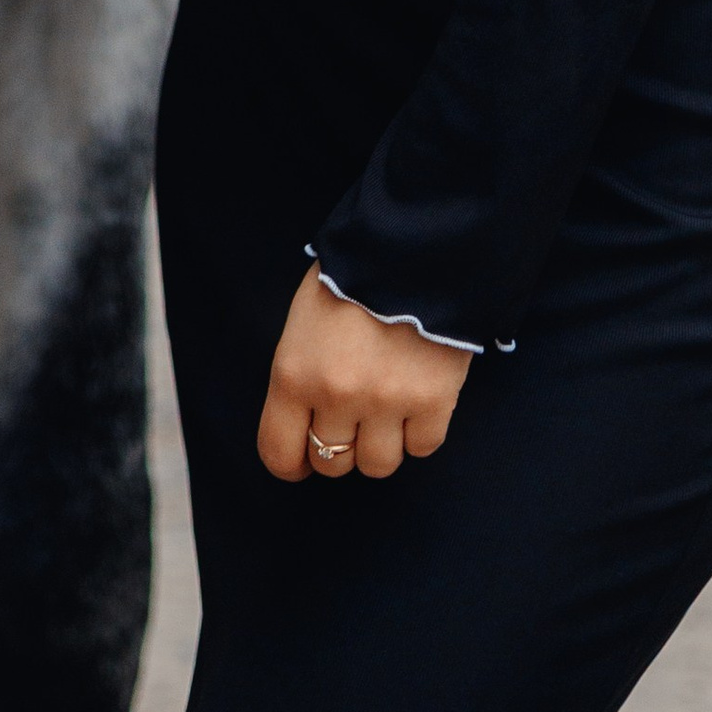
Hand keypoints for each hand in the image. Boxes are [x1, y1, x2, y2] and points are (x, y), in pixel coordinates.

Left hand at [257, 262, 469, 484]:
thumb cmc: (349, 278)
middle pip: (332, 464)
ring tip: (386, 407)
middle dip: (340, 445)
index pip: (279, 454)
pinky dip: (419, 431)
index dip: (292, 462)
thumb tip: (305, 424)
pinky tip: (416, 398)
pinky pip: (422, 447)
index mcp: (294, 374)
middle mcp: (337, 397)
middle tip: (352, 416)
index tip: (303, 455)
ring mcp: (386, 403)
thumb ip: (301, 376)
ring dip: (381, 443)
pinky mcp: (432, 403)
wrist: (411, 246)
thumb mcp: (302, 322)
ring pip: (378, 466)